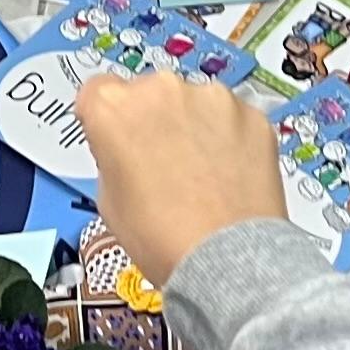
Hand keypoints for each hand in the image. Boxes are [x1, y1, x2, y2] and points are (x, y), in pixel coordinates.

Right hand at [72, 72, 280, 290]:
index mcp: (114, 108)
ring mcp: (211, 98)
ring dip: (194, 127)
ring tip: (200, 175)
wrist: (226, 258)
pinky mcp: (251, 114)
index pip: (98, 92)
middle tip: (162, 164)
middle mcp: (161, 90)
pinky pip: (232, 118)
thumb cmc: (164, 238)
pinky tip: (227, 175)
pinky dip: (229, 138)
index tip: (115, 135)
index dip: (106, 117)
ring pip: (194, 103)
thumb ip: (112, 156)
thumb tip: (126, 150)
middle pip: (149, 93)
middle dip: (154, 121)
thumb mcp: (108, 200)